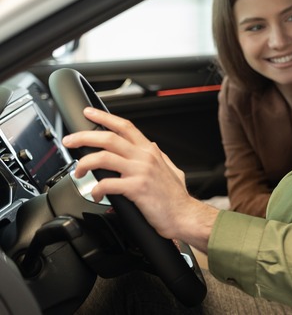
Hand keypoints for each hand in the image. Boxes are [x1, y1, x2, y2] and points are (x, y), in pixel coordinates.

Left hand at [62, 107, 217, 251]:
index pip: (125, 127)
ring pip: (104, 158)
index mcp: (150, 152)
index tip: (89, 113)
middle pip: (109, 138)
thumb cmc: (176, 197)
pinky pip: (107, 184)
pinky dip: (96, 189)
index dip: (104, 117)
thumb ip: (159, 156)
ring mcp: (140, 172)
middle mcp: (145, 158)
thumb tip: (152, 146)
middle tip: (69, 141)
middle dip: (84, 137)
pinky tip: (95, 194)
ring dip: (84, 163)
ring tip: (78, 172)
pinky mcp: (136, 189)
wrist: (184, 215)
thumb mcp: (171, 169)